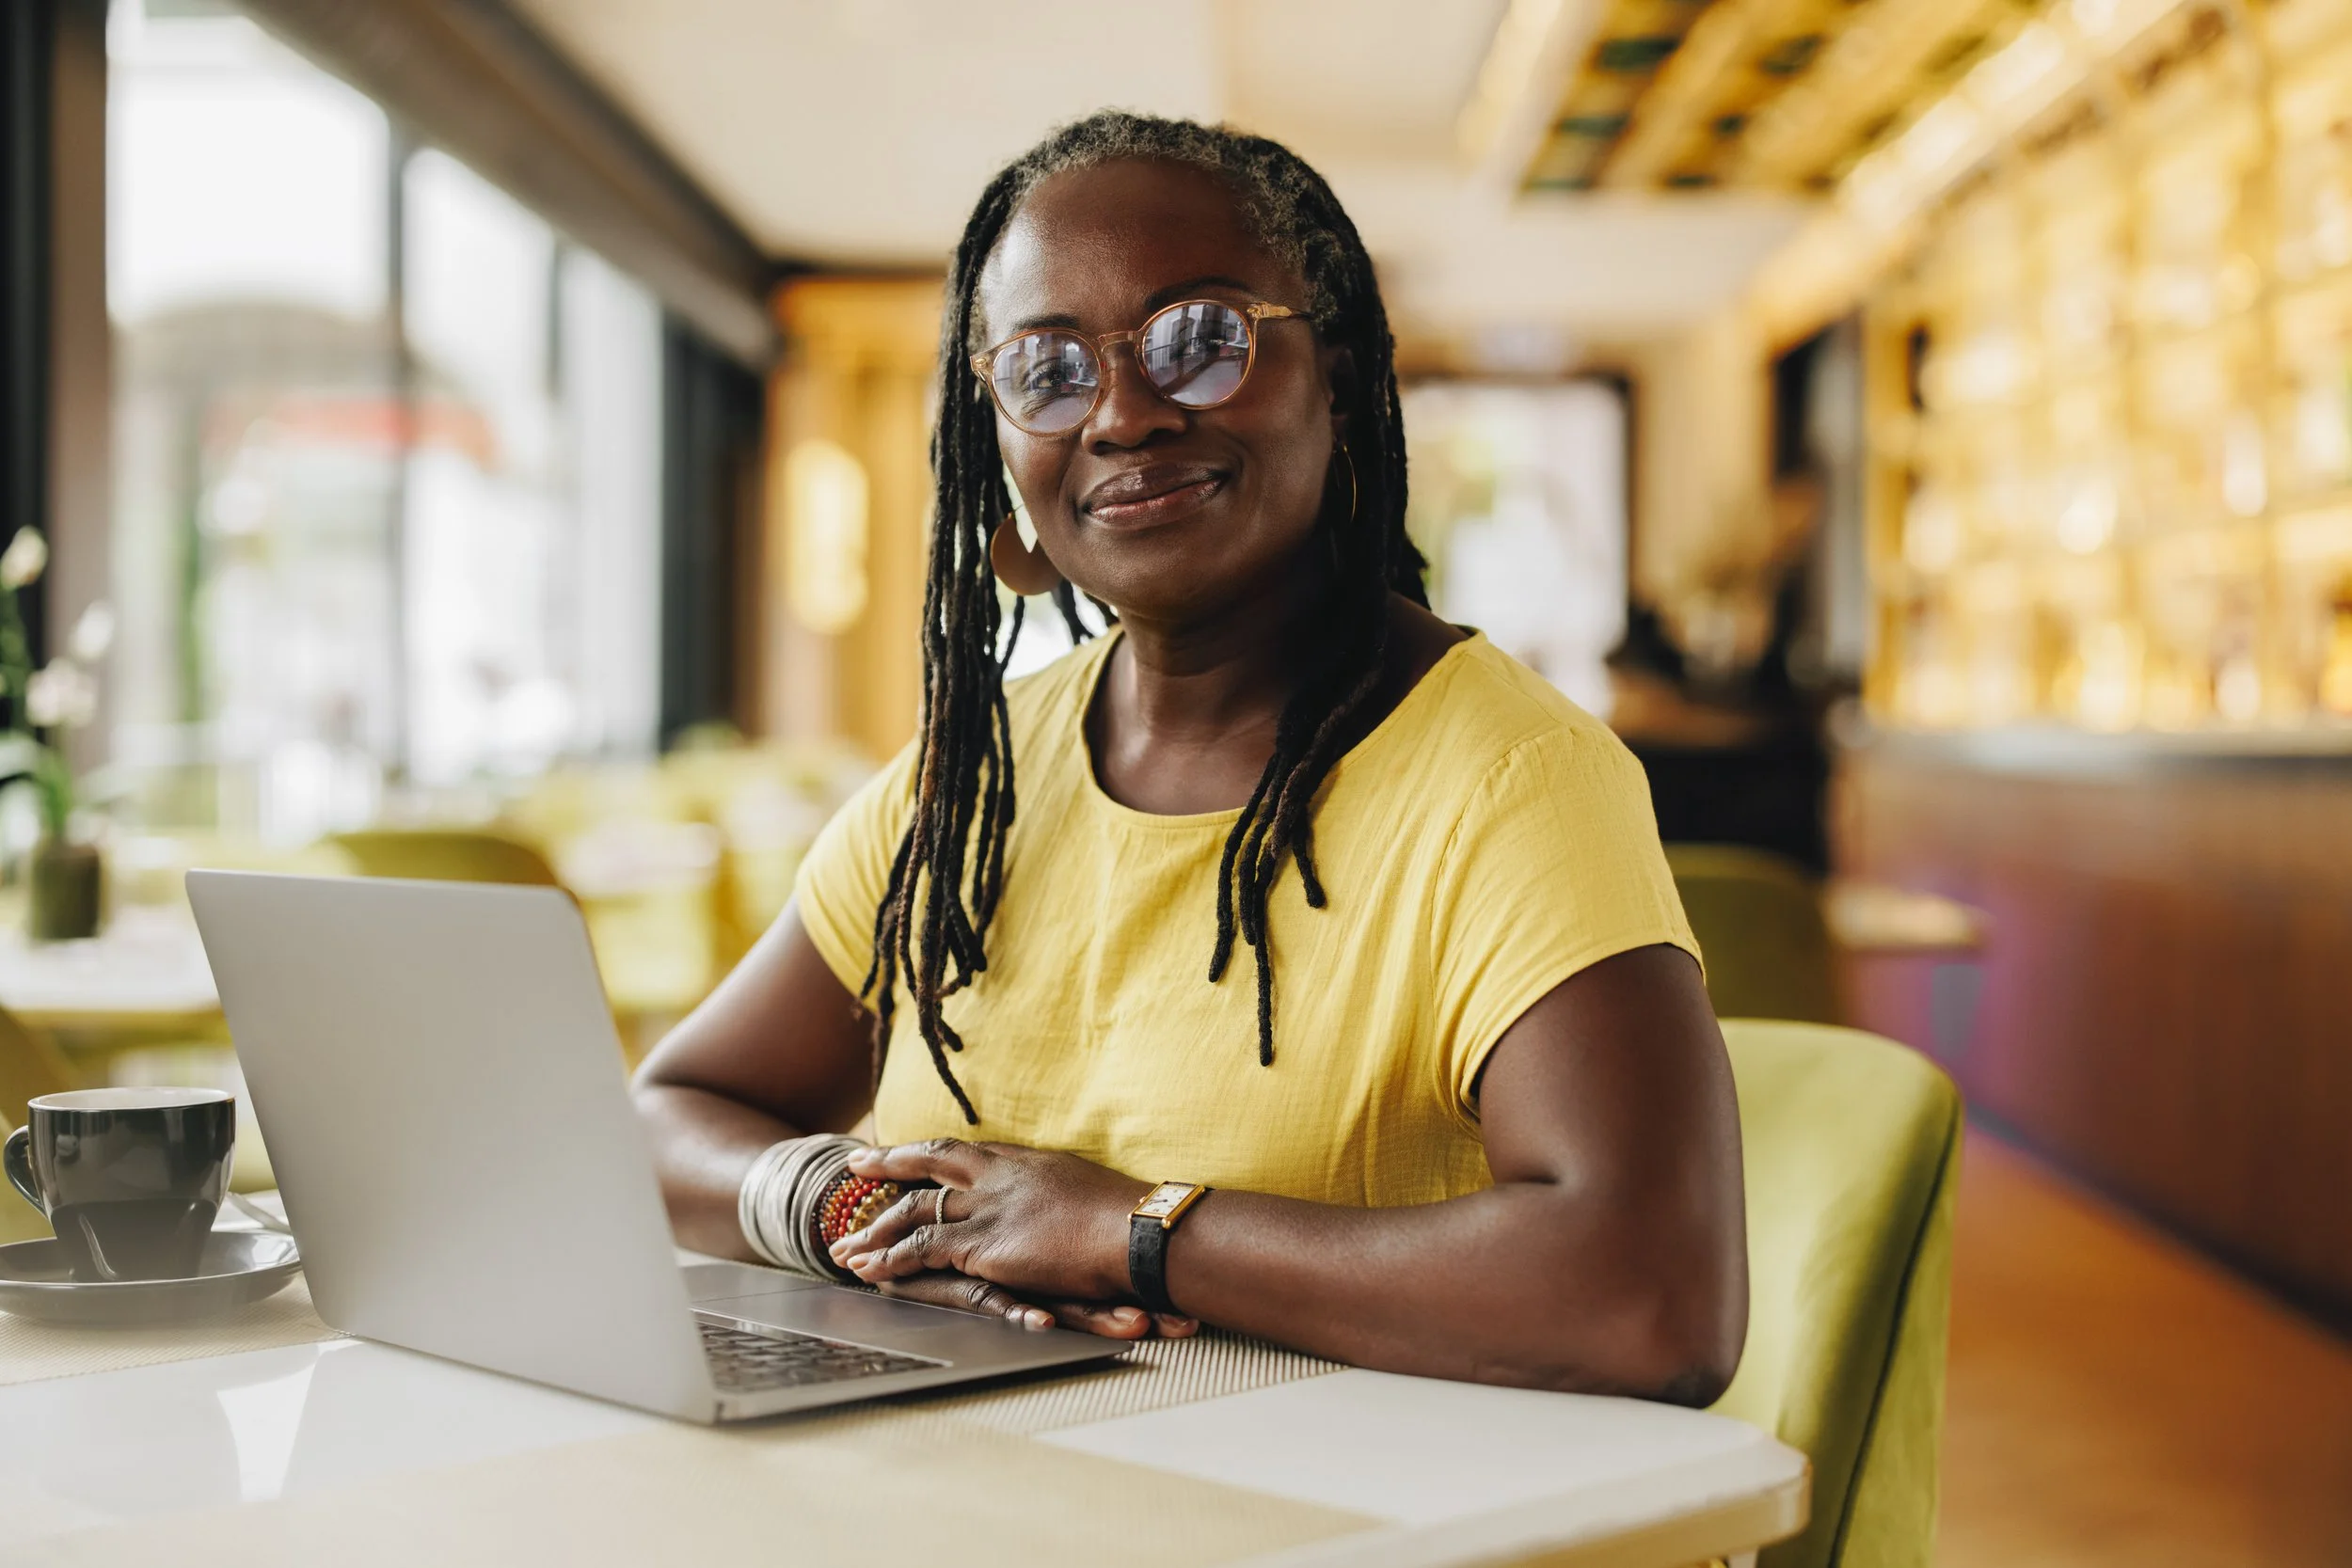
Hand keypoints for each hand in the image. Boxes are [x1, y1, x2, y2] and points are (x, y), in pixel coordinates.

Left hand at [830, 1139, 1197, 1339]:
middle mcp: (998, 1176)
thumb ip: (1059, 1192)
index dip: (930, 1150)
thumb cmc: (1128, 1218)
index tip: (905, 1148)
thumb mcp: (1088, 1189)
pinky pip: (920, 1250)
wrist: (1137, 1233)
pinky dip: (890, 1258)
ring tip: (845, 1240)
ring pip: (916, 1210)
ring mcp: (987, 1208)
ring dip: (877, 1228)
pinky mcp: (981, 1245)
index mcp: (1025, 1160)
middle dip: (888, 1165)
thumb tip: (1059, 1201)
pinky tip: (867, 1267)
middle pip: (930, 1162)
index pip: (964, 1150)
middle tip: (854, 1166)